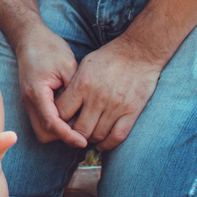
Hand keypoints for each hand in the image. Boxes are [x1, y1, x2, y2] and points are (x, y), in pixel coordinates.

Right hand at [15, 25, 86, 146]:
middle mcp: (29, 100)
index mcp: (37, 92)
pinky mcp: (31, 101)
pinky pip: (42, 120)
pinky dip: (55, 124)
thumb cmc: (50, 48)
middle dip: (63, 137)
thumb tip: (84, 116)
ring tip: (78, 123)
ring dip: (58, 132)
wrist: (30, 37)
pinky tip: (70, 116)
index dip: (68, 135)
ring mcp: (28, 101)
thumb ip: (74, 93)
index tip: (84, 140)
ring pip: (41, 130)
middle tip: (83, 132)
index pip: (52, 124)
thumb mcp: (69, 67)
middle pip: (44, 133)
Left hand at [56, 36, 162, 150]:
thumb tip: (61, 105)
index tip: (60, 123)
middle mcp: (97, 97)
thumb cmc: (108, 58)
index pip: (62, 112)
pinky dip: (108, 144)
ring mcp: (115, 106)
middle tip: (73, 135)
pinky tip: (102, 144)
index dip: (59, 121)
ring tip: (88, 137)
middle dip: (74, 134)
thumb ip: (73, 86)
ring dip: (91, 140)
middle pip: (79, 128)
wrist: (138, 52)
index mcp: (82, 85)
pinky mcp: (132, 111)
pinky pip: (117, 136)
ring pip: (98, 135)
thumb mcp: (84, 66)